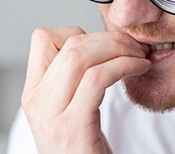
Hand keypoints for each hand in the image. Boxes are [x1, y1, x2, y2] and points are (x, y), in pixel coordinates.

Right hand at [21, 26, 150, 153]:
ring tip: (139, 57)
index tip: (105, 45)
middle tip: (134, 46)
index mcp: (35, 92)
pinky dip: (124, 66)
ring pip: (80, 56)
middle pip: (69, 43)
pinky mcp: (72, 127)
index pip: (44, 38)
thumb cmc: (84, 146)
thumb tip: (104, 45)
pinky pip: (98, 78)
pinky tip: (139, 69)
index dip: (79, 32)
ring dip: (119, 49)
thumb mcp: (70, 108)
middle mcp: (36, 100)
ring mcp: (51, 114)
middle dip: (109, 38)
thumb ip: (75, 79)